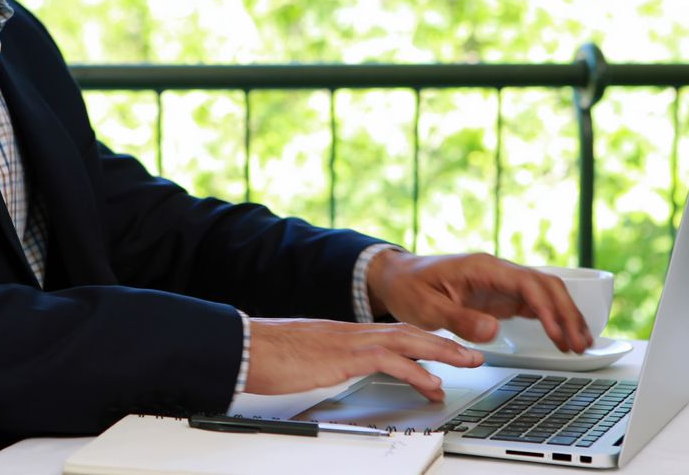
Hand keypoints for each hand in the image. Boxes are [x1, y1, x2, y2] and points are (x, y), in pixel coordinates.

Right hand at [244, 318, 483, 399]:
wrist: (243, 346)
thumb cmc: (263, 354)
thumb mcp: (301, 358)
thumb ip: (319, 362)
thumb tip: (324, 371)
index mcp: (342, 333)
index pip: (390, 333)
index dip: (421, 341)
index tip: (442, 352)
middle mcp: (350, 332)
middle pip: (408, 332)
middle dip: (444, 343)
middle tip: (473, 355)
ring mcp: (348, 341)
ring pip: (407, 341)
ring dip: (441, 353)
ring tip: (467, 364)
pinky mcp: (344, 356)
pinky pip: (388, 361)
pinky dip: (415, 372)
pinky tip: (430, 383)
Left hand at [365, 251, 592, 352]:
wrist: (396, 278)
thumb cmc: (408, 287)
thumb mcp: (425, 307)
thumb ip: (458, 319)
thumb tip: (493, 331)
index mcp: (481, 267)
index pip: (527, 284)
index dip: (547, 309)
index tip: (558, 333)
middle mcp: (496, 271)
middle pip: (545, 286)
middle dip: (566, 314)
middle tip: (579, 344)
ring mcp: (500, 283)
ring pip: (545, 294)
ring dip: (565, 316)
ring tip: (580, 344)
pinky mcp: (499, 296)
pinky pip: (533, 303)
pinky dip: (551, 318)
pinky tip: (563, 336)